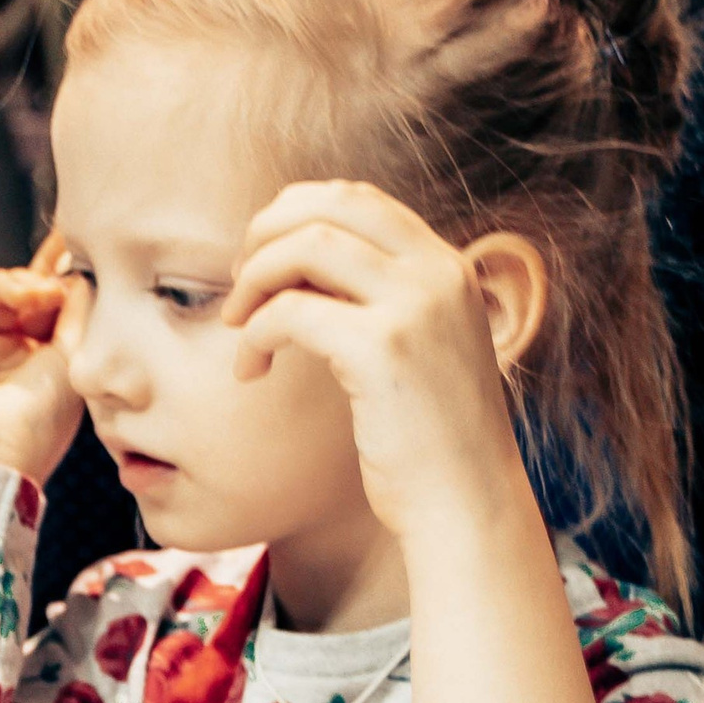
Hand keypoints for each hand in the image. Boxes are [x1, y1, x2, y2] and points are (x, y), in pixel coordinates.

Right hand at [0, 259, 84, 479]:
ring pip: (2, 290)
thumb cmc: (38, 421)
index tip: (86, 252)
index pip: (52, 310)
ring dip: (29, 282)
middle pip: (27, 293)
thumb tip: (79, 275)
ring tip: (47, 291)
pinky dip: (2, 285)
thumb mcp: (72, 360)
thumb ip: (76, 313)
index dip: (68, 281)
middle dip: (49, 270)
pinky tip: (25, 293)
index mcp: (39, 361)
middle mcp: (6, 348)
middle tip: (70, 248)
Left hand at [220, 182, 532, 548]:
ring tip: (237, 326)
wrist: (466, 503)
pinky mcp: (385, 349)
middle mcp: (439, 273)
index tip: (261, 263)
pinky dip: (255, 334)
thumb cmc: (429, 437)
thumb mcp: (416, 346)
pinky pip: (290, 312)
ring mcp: (416, 306)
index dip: (293, 218)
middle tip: (238, 286)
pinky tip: (251, 370)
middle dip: (265, 235)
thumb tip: (296, 258)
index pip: (357, 199)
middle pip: (328, 204)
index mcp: (447, 267)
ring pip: (305, 244)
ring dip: (254, 280)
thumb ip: (376, 297)